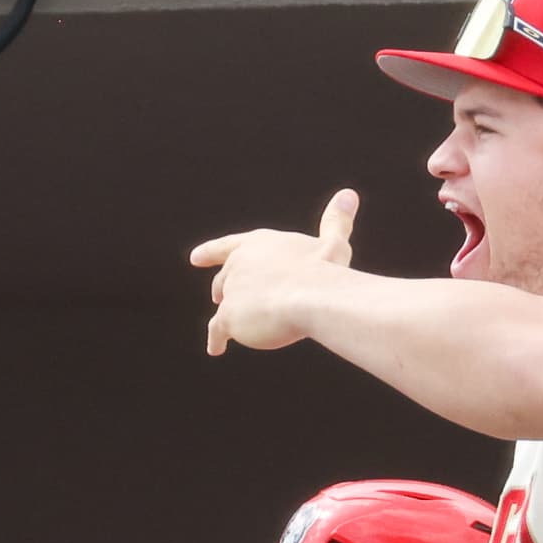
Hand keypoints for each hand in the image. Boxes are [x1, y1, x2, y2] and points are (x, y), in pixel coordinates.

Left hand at [191, 189, 359, 356]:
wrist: (314, 297)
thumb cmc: (326, 270)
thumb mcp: (332, 243)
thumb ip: (335, 222)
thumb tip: (348, 194)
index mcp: (258, 242)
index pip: (229, 246)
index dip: (211, 252)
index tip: (194, 258)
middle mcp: (239, 263)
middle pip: (225, 278)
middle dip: (223, 287)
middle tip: (217, 296)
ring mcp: (232, 291)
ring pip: (224, 306)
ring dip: (226, 313)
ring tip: (227, 324)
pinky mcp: (228, 316)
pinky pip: (217, 331)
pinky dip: (216, 339)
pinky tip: (216, 348)